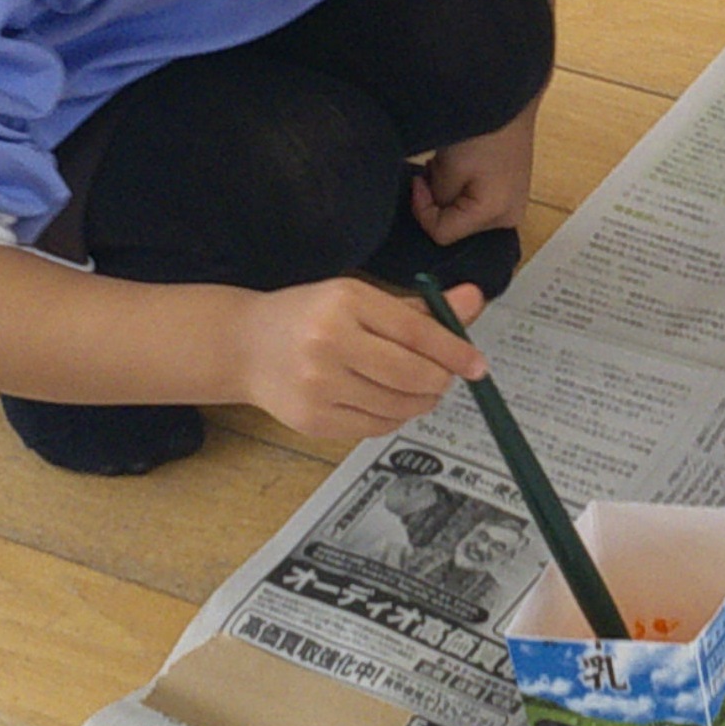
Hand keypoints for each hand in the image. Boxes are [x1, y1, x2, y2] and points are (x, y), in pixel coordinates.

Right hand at [238, 279, 487, 440]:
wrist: (246, 346)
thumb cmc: (311, 316)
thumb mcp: (360, 298)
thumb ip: (420, 307)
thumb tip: (475, 299)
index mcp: (345, 302)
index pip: (416, 331)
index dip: (454, 352)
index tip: (478, 366)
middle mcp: (329, 343)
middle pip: (412, 374)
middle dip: (439, 380)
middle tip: (442, 377)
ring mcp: (318, 386)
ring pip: (399, 407)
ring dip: (420, 401)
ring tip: (414, 388)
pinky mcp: (314, 420)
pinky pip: (376, 427)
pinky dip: (393, 417)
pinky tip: (385, 400)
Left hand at [414, 116, 534, 244]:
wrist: (505, 98)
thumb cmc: (484, 128)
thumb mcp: (448, 170)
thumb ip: (436, 200)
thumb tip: (435, 208)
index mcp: (496, 215)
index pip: (442, 233)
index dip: (422, 209)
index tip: (419, 181)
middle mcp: (509, 217)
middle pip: (456, 227)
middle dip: (438, 201)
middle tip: (438, 170)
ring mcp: (511, 204)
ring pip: (463, 214)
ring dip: (449, 192)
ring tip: (453, 162)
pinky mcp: (509, 192)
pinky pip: (476, 201)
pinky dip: (462, 186)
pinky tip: (464, 163)